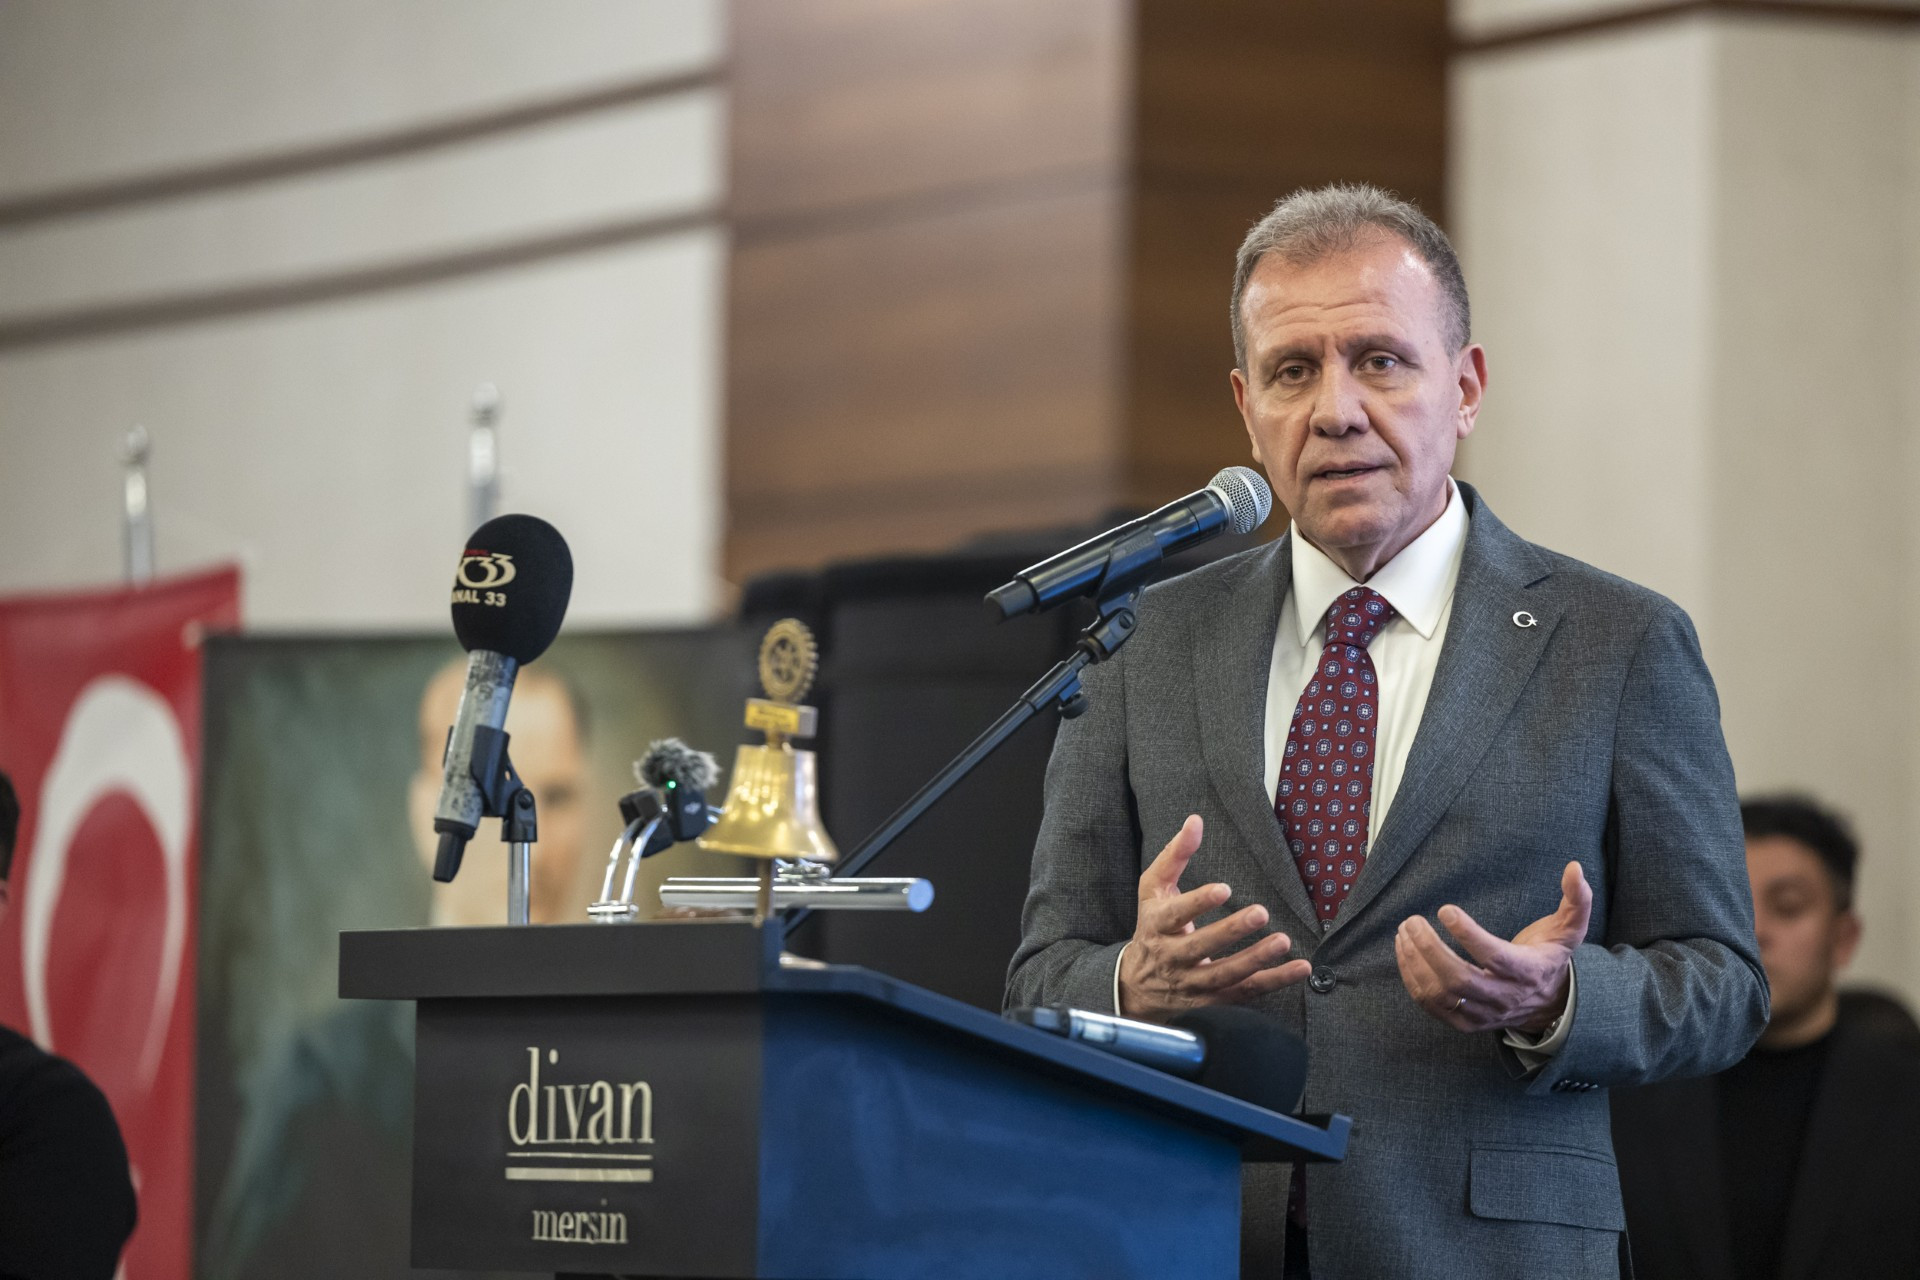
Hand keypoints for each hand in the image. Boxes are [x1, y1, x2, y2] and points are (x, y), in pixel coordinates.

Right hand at [1118, 814, 1311, 1019]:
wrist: (1137, 986)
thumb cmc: (1152, 926)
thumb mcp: (1153, 890)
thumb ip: (1174, 855)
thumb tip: (1195, 821)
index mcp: (1156, 926)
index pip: (1174, 916)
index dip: (1197, 903)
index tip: (1223, 889)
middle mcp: (1171, 958)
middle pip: (1200, 948)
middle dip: (1230, 931)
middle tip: (1261, 912)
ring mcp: (1191, 983)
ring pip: (1224, 975)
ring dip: (1255, 960)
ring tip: (1282, 941)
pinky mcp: (1211, 1001)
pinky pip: (1245, 993)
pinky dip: (1273, 982)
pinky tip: (1299, 969)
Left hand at [1395, 860, 1591, 1033]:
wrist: (1548, 1005)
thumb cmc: (1549, 958)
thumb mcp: (1569, 930)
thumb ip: (1576, 900)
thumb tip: (1574, 868)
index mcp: (1527, 972)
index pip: (1494, 957)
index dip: (1467, 935)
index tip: (1445, 909)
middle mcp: (1503, 997)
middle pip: (1459, 979)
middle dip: (1430, 949)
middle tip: (1412, 921)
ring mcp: (1483, 1013)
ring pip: (1441, 995)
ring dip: (1415, 963)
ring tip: (1405, 932)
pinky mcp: (1465, 1022)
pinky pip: (1432, 1006)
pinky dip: (1412, 980)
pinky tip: (1405, 954)